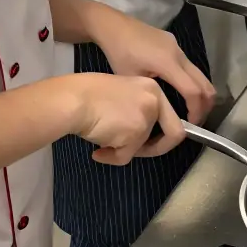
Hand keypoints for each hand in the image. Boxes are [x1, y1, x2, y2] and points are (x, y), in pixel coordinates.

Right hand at [72, 74, 186, 165]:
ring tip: (102, 144)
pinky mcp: (135, 134)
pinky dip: (112, 158)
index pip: (171, 115)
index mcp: (152, 88)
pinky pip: (125, 156)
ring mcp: (146, 117)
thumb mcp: (121, 95)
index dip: (162, 134)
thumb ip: (136, 109)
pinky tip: (98, 151)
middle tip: (133, 152)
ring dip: (124, 151)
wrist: (72, 100)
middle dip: (154, 149)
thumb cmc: (86, 95)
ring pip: (143, 147)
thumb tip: (141, 134)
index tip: (149, 142)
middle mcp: (154, 100)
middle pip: (173, 134)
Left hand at [88, 7, 214, 125]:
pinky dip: (192, 83)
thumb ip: (150, 95)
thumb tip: (162, 114)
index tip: (190, 126)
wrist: (113, 26)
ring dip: (200, 94)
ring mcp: (178, 48)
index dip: (196, 111)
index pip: (193, 91)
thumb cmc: (118, 53)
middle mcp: (179, 54)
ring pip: (200, 76)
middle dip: (204, 105)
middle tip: (195, 122)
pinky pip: (190, 68)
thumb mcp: (132, 79)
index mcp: (168, 63)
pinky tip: (180, 92)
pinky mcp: (174, 45)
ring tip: (190, 111)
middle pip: (205, 84)